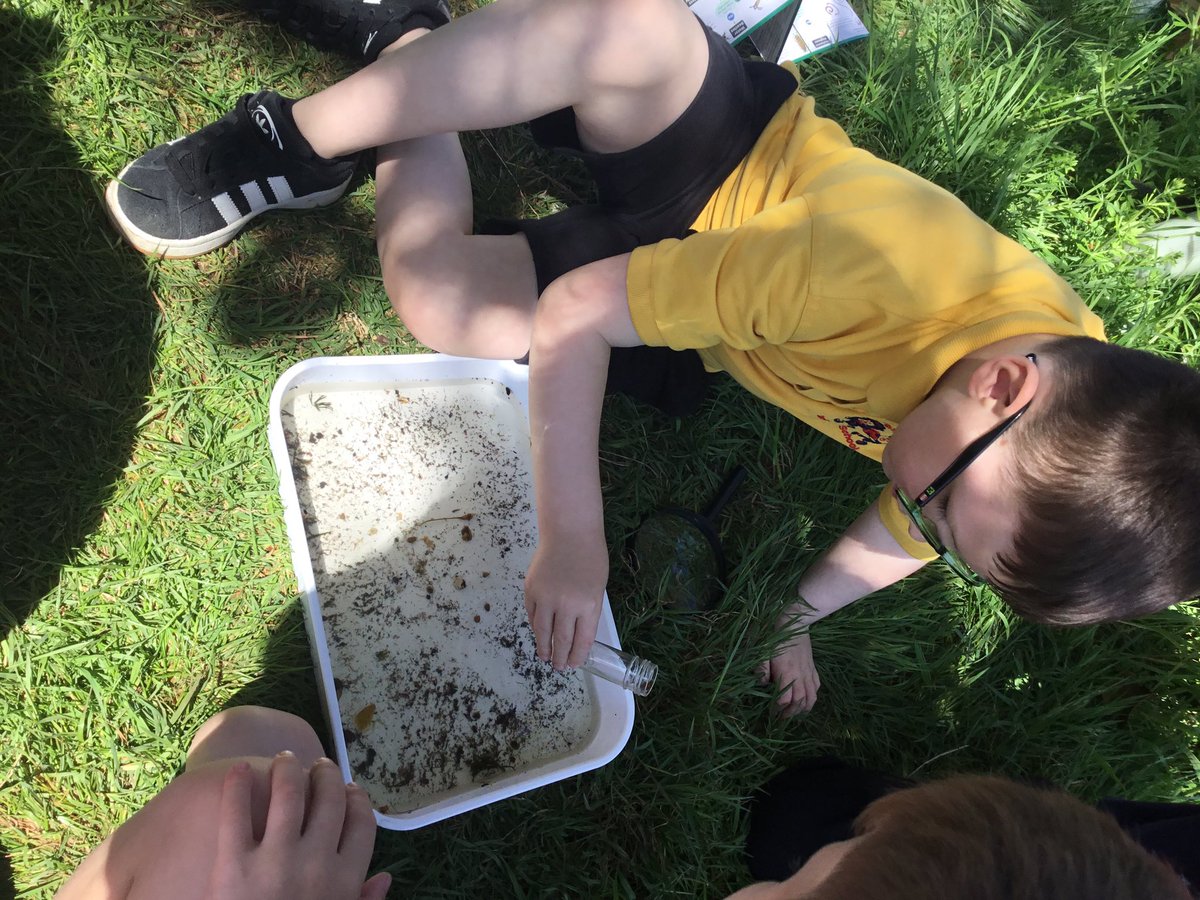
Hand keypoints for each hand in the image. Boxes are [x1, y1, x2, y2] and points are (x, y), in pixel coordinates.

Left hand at [205, 753, 390, 899]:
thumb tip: (383, 878)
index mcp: (345, 879)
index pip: (361, 822)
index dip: (356, 798)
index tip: (349, 789)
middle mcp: (316, 861)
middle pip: (329, 798)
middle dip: (326, 775)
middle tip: (317, 765)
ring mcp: (274, 860)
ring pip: (288, 792)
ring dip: (288, 768)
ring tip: (283, 759)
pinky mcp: (231, 863)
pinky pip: (234, 812)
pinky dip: (237, 784)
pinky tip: (238, 771)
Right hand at [525, 539, 607, 669]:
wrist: (569, 533)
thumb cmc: (590, 558)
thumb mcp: (597, 588)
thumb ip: (587, 612)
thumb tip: (576, 635)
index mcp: (588, 606)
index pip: (581, 641)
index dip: (577, 656)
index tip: (574, 665)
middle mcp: (566, 605)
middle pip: (561, 640)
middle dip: (560, 657)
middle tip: (559, 667)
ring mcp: (546, 597)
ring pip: (542, 631)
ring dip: (543, 647)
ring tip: (545, 656)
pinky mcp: (531, 590)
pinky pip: (532, 615)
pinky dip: (535, 626)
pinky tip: (539, 633)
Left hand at [760, 629, 820, 716]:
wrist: (794, 621)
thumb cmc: (775, 635)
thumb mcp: (763, 650)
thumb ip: (762, 668)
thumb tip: (763, 684)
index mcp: (787, 672)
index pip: (786, 699)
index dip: (779, 709)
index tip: (772, 712)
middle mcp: (800, 675)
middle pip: (800, 702)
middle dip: (791, 713)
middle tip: (782, 717)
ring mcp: (809, 671)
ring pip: (812, 697)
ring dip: (804, 708)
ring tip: (795, 713)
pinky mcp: (813, 667)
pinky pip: (816, 686)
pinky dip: (813, 696)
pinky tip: (806, 699)